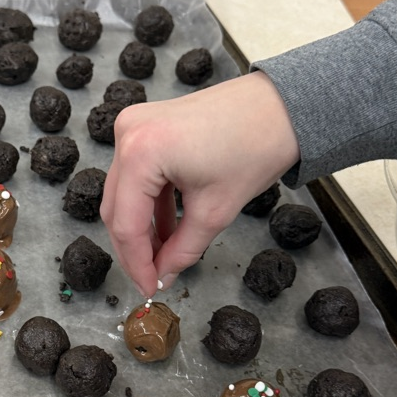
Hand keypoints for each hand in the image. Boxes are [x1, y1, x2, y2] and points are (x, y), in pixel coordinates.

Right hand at [100, 71, 299, 296]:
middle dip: (134, 247)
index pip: (126, 223)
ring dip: (142, 227)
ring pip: (124, 193)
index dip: (136, 263)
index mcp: (141, 153)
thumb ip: (182, 250)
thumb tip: (162, 276)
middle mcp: (127, 134)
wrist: (279, 107)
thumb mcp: (215, 211)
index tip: (147, 289)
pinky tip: (167, 229)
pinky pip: (137, 174)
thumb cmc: (255, 147)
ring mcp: (133, 126)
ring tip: (163, 257)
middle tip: (152, 278)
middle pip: (117, 208)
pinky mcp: (144, 126)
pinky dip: (150, 202)